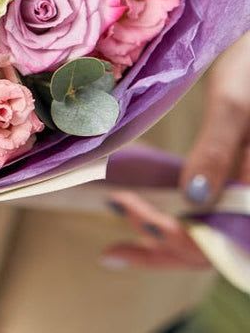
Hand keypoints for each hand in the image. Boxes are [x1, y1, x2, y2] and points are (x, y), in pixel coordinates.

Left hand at [100, 31, 249, 269]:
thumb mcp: (236, 105)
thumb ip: (219, 152)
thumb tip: (194, 199)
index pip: (216, 246)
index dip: (171, 247)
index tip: (124, 234)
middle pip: (211, 246)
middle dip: (160, 242)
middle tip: (114, 219)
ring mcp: (246, 190)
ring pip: (211, 232)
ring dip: (167, 229)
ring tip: (122, 208)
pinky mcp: (241, 177)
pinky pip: (214, 211)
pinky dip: (179, 213)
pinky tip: (145, 199)